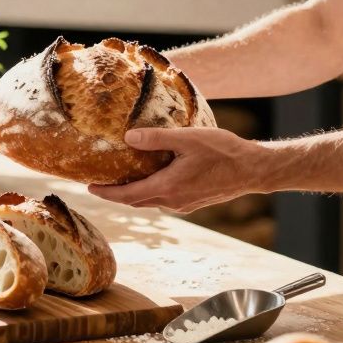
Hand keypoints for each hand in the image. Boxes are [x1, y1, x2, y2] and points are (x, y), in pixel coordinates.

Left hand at [87, 127, 262, 213]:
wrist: (252, 170)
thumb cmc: (222, 151)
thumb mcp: (187, 138)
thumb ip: (157, 138)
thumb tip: (128, 137)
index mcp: (168, 187)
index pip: (127, 196)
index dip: (106, 193)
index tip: (90, 188)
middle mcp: (173, 201)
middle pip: (136, 201)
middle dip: (116, 194)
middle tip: (100, 183)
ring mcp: (184, 205)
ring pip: (151, 202)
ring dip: (134, 194)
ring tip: (122, 179)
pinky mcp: (194, 203)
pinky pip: (164, 200)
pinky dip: (151, 192)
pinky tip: (152, 177)